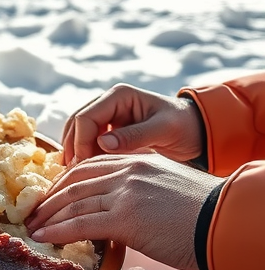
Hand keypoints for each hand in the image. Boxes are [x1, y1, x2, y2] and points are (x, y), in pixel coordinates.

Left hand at [26, 153, 217, 269]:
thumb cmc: (205, 212)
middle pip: (74, 182)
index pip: (89, 166)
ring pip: (74, 203)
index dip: (64, 182)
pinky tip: (45, 238)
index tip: (51, 195)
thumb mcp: (169, 187)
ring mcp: (124, 193)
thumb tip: (127, 207)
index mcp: (137, 160)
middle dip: (49, 200)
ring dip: (48, 217)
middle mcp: (127, 171)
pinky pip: (81, 224)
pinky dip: (58, 231)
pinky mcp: (125, 218)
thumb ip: (142, 189)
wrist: (227, 221)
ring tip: (33, 229)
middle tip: (33, 214)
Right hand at [61, 83, 203, 164]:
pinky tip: (86, 172)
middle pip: (76, 123)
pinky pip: (88, 141)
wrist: (196, 131)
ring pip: (78, 132)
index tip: (84, 165)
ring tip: (77, 174)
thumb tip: (102, 143)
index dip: (80, 142)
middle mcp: (108, 102)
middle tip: (75, 172)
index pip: (86, 117)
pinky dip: (84, 155)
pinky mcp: (109, 130)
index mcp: (119, 96)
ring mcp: (107, 116)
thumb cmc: (184, 126)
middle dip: (73, 147)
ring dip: (75, 151)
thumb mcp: (164, 130)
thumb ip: (135, 136)